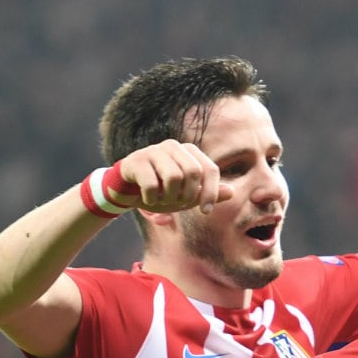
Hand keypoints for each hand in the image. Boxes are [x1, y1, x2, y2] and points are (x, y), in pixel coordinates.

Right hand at [115, 140, 233, 214]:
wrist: (125, 190)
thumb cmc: (160, 191)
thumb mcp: (187, 196)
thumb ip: (208, 193)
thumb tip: (232, 192)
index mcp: (189, 152)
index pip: (210, 169)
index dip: (211, 192)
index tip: (206, 211)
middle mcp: (173, 146)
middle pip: (193, 172)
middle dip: (187, 195)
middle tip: (177, 204)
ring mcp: (153, 150)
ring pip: (173, 177)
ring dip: (168, 197)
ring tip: (162, 200)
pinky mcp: (136, 160)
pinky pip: (152, 184)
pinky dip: (152, 198)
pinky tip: (147, 198)